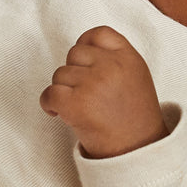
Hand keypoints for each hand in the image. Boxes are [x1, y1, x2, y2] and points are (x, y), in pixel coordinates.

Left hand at [40, 26, 168, 158]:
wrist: (138, 152)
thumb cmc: (135, 118)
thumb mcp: (136, 77)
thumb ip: (115, 58)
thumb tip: (82, 48)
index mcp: (129, 58)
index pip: (98, 34)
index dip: (85, 45)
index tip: (84, 64)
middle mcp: (112, 67)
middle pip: (74, 53)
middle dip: (74, 72)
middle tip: (84, 93)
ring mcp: (94, 84)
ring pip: (59, 74)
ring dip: (63, 90)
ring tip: (79, 107)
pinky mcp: (77, 104)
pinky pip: (49, 93)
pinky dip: (49, 105)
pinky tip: (60, 114)